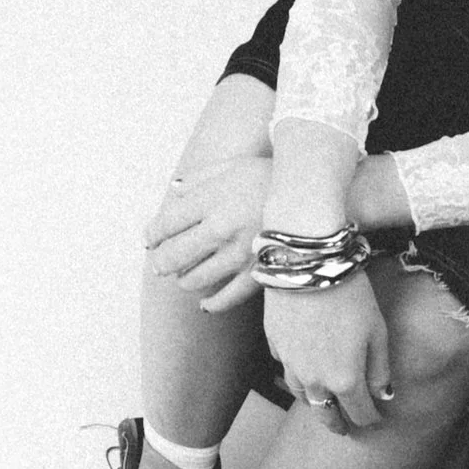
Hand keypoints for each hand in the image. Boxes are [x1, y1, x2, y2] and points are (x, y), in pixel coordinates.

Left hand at [144, 156, 271, 309]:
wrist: (317, 192)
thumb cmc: (273, 176)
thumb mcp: (234, 165)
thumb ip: (200, 178)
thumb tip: (172, 192)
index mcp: (213, 197)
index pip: (166, 222)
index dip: (153, 234)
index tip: (151, 238)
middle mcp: (222, 226)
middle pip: (174, 254)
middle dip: (161, 261)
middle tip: (160, 263)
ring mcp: (240, 252)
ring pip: (195, 278)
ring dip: (184, 279)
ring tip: (186, 276)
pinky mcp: (259, 272)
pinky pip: (228, 298)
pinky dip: (212, 304)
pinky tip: (205, 303)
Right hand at [263, 273, 392, 429]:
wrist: (307, 266)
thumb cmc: (350, 295)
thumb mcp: (377, 331)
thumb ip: (379, 368)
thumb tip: (383, 395)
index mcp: (345, 380)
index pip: (359, 413)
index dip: (370, 419)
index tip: (376, 419)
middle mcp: (314, 380)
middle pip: (325, 413)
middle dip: (337, 422)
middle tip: (344, 427)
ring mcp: (290, 365)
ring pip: (302, 395)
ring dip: (315, 401)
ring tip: (323, 401)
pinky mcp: (275, 346)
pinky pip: (287, 368)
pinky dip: (297, 373)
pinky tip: (304, 366)